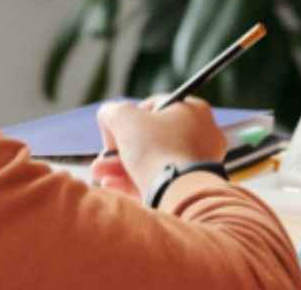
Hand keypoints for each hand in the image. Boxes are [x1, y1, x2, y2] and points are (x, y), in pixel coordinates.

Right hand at [92, 97, 227, 201]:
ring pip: (152, 160)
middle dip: (120, 149)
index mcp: (193, 110)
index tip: (114, 132)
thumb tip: (108, 115)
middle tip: (101, 160)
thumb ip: (113, 111)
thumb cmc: (156, 149)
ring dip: (121, 166)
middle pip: (151, 137)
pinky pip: (159, 181)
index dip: (129, 118)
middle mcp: (201, 134)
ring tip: (99, 174)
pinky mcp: (190, 188)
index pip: (155, 107)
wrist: (179, 194)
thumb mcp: (126, 119)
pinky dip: (134, 182)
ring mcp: (198, 163)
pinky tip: (111, 185)